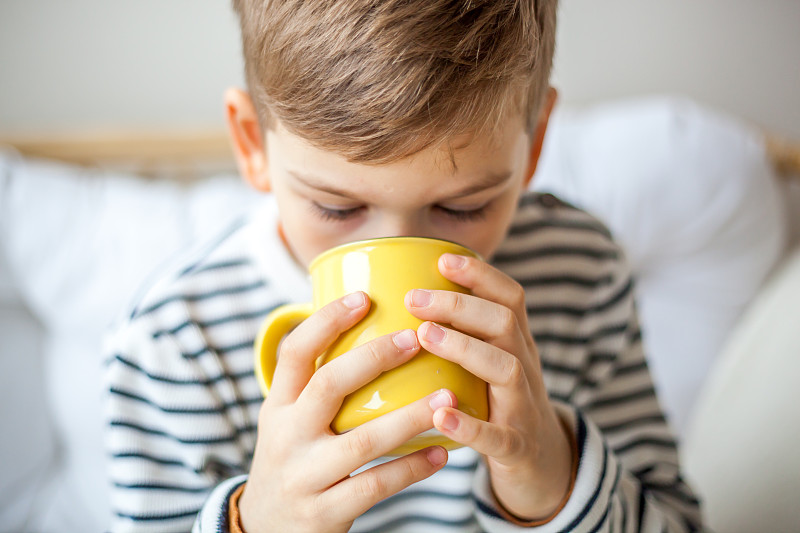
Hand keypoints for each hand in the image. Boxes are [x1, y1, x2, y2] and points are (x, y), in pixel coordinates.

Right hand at [239, 292, 452, 532]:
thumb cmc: (293, 459)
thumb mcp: (288, 420)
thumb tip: (365, 327)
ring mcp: (304, 476)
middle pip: (328, 384)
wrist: (266, 531)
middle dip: (374, 357)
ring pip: (363, 441)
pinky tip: (441, 453)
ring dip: (410, 416)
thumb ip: (316, 385)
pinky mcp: (324, 512)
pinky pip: (376, 486)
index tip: (364, 297)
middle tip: (417, 338)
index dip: (327, 321)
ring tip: (448, 397)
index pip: (295, 353)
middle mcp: (286, 436)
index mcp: (279, 405)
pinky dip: (412, 468)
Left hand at [404, 253, 573, 520]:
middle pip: (504, 324)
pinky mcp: (516, 448)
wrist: (543, 467)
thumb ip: (461, 334)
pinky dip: (470, 425)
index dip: (480, 274)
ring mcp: (522, 407)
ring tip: (424, 336)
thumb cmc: (498, 406)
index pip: (510, 298)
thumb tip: (400, 299)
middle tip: (414, 299)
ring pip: (506, 368)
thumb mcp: (488, 364)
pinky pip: (498, 436)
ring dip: (464, 348)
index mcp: (516, 344)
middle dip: (460, 306)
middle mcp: (524, 367)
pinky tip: (440, 413)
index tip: (442, 259)